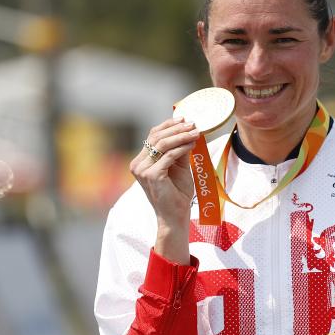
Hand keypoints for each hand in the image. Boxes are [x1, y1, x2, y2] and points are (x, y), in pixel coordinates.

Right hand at [131, 117, 199, 262]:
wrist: (175, 215)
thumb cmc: (177, 192)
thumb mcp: (179, 166)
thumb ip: (179, 150)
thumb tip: (187, 130)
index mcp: (141, 161)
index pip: (153, 136)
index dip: (168, 125)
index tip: (185, 119)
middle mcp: (138, 164)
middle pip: (156, 137)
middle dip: (177, 128)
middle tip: (194, 124)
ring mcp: (142, 170)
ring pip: (162, 144)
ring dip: (181, 136)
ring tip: (196, 132)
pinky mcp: (151, 175)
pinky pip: (169, 156)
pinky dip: (182, 147)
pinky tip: (192, 144)